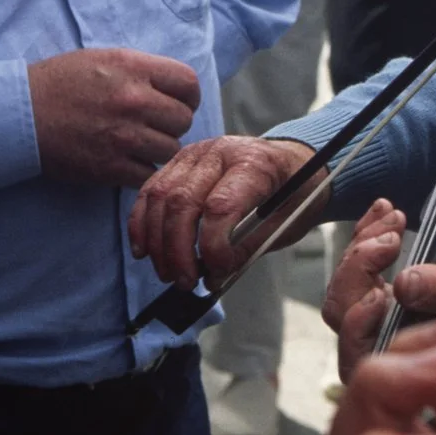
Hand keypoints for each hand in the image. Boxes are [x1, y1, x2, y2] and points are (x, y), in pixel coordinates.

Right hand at [28, 48, 200, 189]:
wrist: (20, 115)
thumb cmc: (59, 83)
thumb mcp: (104, 58)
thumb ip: (142, 71)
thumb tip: (175, 88)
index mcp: (133, 68)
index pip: (189, 83)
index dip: (188, 96)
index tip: (179, 103)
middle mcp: (133, 100)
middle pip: (183, 119)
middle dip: (172, 124)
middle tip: (156, 126)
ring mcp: (123, 135)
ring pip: (170, 149)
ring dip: (159, 150)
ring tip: (140, 145)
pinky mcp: (110, 166)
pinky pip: (148, 174)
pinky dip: (143, 171)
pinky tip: (129, 162)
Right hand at [127, 134, 320, 285]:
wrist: (292, 163)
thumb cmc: (293, 193)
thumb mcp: (285, 223)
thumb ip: (247, 248)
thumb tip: (212, 277)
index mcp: (255, 163)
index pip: (221, 206)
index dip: (213, 247)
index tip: (217, 273)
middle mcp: (220, 152)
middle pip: (183, 202)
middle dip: (178, 251)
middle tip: (185, 282)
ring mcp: (195, 154)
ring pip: (160, 197)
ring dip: (158, 243)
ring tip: (169, 274)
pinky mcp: (178, 162)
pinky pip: (150, 192)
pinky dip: (143, 224)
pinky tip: (145, 251)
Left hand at [323, 217, 435, 381]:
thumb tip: (406, 285)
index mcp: (412, 362)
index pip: (362, 351)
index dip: (363, 320)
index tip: (387, 286)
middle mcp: (390, 347)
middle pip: (344, 314)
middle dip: (360, 269)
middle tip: (393, 238)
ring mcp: (383, 319)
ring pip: (347, 286)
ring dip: (364, 245)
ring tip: (394, 217)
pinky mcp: (383, 290)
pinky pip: (358, 264)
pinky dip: (367, 233)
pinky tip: (385, 208)